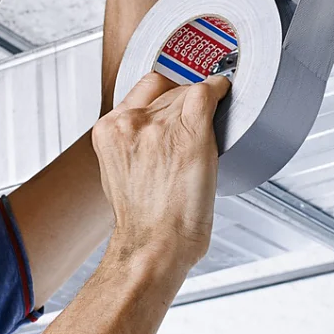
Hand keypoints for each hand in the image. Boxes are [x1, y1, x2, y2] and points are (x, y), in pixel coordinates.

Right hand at [91, 71, 230, 270]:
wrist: (153, 243)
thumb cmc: (141, 221)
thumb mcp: (116, 173)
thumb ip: (127, 145)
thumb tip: (150, 133)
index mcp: (108, 130)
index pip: (142, 90)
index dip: (163, 94)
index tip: (175, 102)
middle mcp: (131, 121)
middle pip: (167, 90)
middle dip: (182, 105)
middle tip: (192, 129)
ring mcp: (161, 125)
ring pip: (188, 92)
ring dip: (199, 106)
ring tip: (204, 132)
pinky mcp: (191, 131)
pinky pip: (207, 93)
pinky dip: (219, 90)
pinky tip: (224, 93)